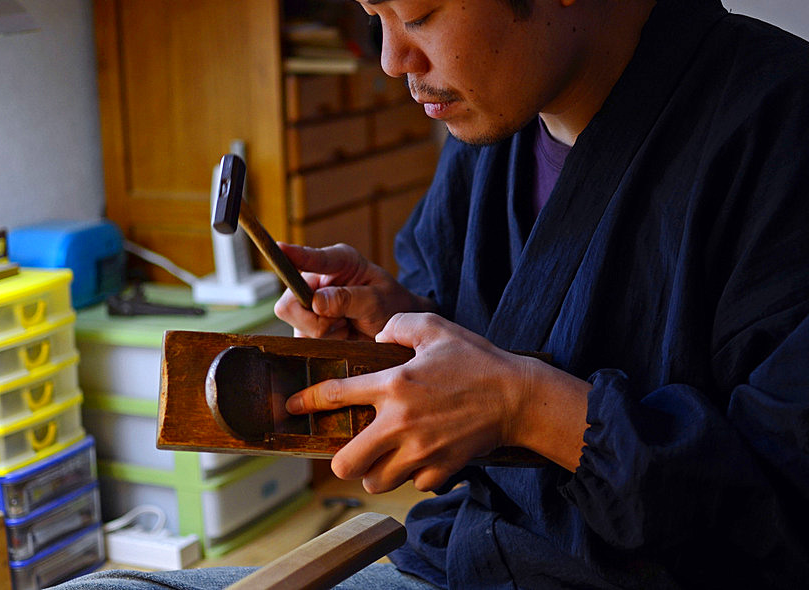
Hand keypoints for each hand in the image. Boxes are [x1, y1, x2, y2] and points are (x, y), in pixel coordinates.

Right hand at [273, 243, 435, 339]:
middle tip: (344, 322)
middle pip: (290, 303)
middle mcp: (317, 279)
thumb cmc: (391, 306)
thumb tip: (316, 302)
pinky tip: (341, 336)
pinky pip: (302, 339)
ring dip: (325, 332)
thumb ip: (349, 299)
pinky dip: (324, 343)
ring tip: (348, 327)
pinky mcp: (306, 325)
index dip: (295, 255)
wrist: (395, 331)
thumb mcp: (378, 300)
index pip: (313, 258)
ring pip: (297, 325)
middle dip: (316, 320)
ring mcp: (308, 303)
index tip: (279, 247)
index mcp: (339, 261)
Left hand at [286, 312, 545, 492]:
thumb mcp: (435, 327)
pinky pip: (413, 485)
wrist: (518, 396)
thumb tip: (377, 334)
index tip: (291, 408)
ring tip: (387, 456)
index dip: (306, 402)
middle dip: (341, 459)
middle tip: (352, 448)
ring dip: (376, 471)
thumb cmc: (477, 360)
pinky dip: (414, 475)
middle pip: (345, 463)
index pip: (335, 395)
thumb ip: (398, 324)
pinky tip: (424, 457)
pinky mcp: (440, 470)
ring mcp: (420, 452)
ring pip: (375, 481)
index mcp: (393, 385)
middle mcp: (399, 423)